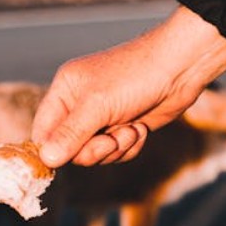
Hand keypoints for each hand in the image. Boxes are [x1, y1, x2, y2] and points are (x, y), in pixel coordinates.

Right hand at [32, 5, 225, 166]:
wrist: (183, 67)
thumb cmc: (137, 75)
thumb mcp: (98, 105)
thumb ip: (70, 134)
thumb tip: (46, 159)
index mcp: (64, 92)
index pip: (42, 132)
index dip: (53, 149)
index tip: (70, 155)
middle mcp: (79, 106)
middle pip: (69, 149)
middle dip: (92, 150)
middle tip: (110, 140)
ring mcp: (102, 118)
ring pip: (93, 154)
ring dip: (115, 149)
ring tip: (131, 130)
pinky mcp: (122, 127)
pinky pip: (115, 153)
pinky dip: (129, 147)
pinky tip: (140, 130)